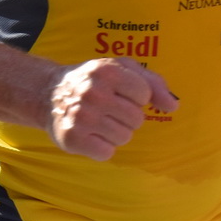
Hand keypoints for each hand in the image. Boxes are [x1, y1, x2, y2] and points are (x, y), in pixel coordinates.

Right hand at [43, 59, 178, 160]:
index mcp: (106, 71)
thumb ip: (152, 82)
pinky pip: (106, 152)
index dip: (136, 96)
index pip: (144, 94)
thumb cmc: (92, 81)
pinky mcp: (73, 138)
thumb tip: (172, 106)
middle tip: (107, 109)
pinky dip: (101, 147)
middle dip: (126, 117)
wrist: (48, 93)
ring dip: (115, 133)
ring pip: (124, 137)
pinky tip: (90, 135)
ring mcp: (81, 117)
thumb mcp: (121, 68)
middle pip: (136, 119)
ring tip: (98, 121)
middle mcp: (93, 93)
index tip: (119, 93)